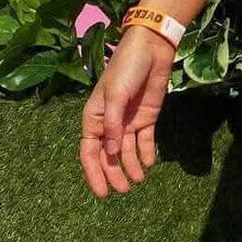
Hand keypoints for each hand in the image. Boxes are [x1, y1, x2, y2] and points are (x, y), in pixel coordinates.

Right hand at [79, 24, 176, 197]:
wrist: (152, 48)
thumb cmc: (126, 68)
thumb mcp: (115, 96)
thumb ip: (112, 125)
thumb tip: (110, 153)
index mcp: (94, 117)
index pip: (89, 151)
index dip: (94, 172)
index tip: (101, 193)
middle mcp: (110, 123)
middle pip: (108, 155)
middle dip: (114, 174)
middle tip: (124, 190)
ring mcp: (128, 121)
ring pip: (126, 151)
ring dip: (131, 166)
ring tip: (138, 181)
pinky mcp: (146, 117)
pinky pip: (144, 140)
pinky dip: (146, 152)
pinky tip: (149, 163)